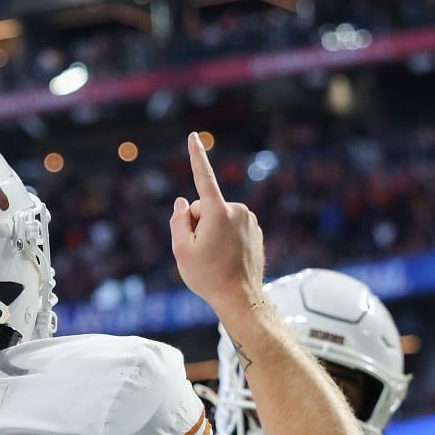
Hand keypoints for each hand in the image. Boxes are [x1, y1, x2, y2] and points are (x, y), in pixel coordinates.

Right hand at [169, 132, 264, 326]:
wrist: (240, 298)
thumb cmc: (208, 276)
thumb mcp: (181, 250)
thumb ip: (178, 220)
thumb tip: (183, 202)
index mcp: (218, 212)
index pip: (203, 178)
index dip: (196, 156)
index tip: (194, 136)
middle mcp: (237, 211)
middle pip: (204, 208)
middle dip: (198, 224)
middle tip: (201, 252)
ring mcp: (249, 220)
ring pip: (218, 218)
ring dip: (212, 232)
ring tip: (215, 257)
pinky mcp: (255, 230)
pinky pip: (231, 227)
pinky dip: (225, 238)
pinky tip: (227, 258)